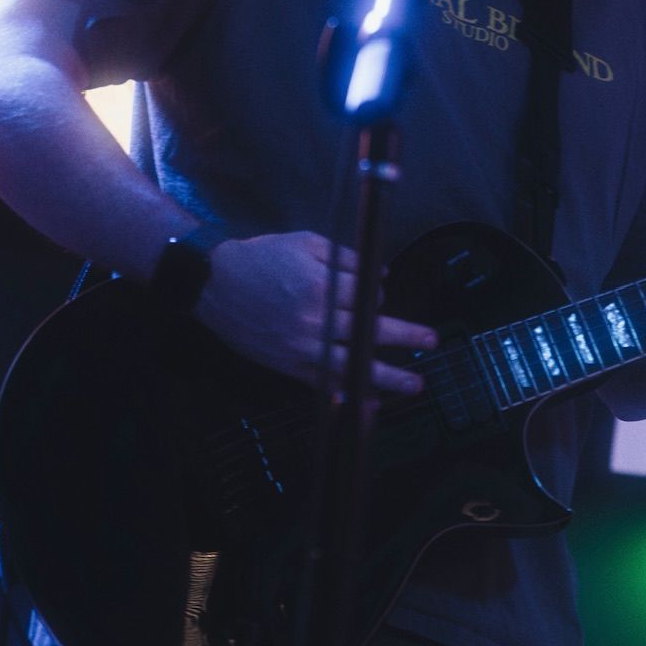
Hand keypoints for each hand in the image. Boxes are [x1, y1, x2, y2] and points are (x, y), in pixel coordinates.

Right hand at [195, 230, 436, 394]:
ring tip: (414, 385)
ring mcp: (302, 347)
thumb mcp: (304, 242)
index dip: (378, 295)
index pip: (367, 295)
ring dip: (387, 377)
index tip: (377, 296)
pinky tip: (369, 404)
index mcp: (321, 286)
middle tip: (432, 342)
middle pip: (370, 332)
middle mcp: (315, 320)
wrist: (213, 283)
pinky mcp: (288, 365)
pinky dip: (347, 394)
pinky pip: (324, 383)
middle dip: (405, 337)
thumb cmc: (260, 257)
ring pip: (352, 366)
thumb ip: (346, 257)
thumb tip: (381, 275)